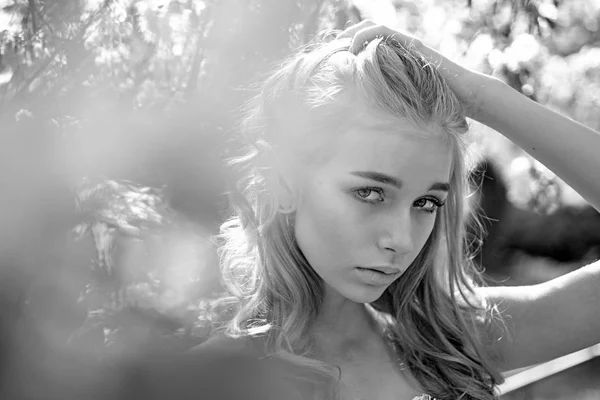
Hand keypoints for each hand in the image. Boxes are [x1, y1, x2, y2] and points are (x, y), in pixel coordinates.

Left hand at [338, 20, 495, 118]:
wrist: (467, 96)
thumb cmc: (442, 103)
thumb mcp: (409, 100)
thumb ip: (393, 98)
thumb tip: (371, 119)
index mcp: (400, 57)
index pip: (371, 41)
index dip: (352, 44)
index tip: (337, 56)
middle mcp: (403, 46)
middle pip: (369, 29)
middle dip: (348, 35)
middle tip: (334, 48)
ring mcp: (408, 44)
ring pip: (374, 27)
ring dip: (353, 33)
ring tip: (341, 46)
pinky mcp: (412, 45)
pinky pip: (384, 33)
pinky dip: (366, 37)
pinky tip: (355, 50)